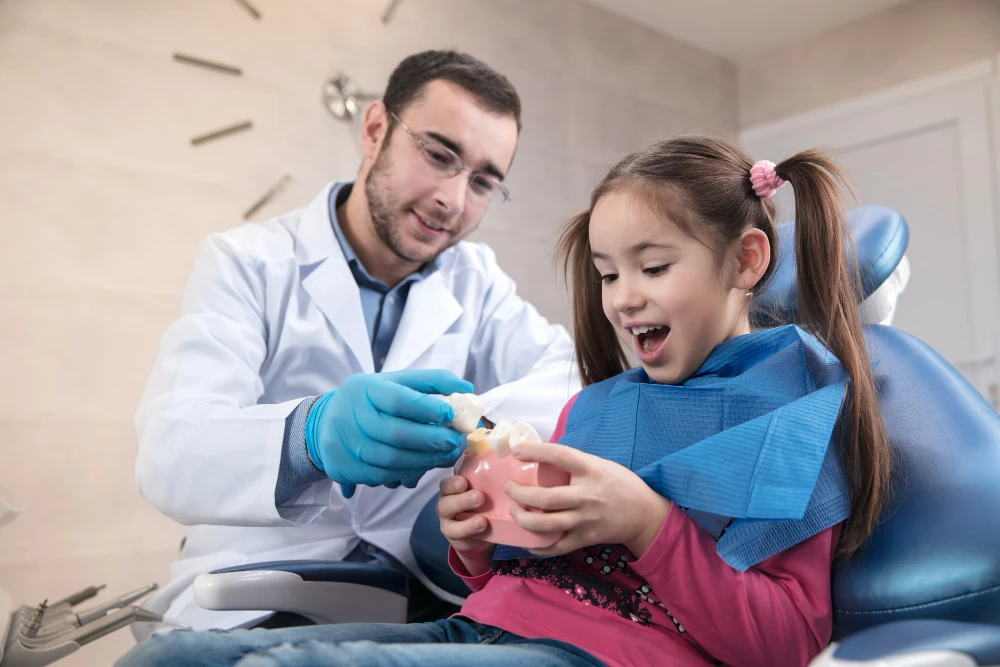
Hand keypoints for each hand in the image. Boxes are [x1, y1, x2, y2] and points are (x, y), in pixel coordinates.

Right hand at [306, 369, 473, 497]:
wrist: (325, 423)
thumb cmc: (372, 399)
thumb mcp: (395, 382)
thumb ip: (431, 382)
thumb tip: (467, 389)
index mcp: (365, 388)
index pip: (397, 399)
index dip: (426, 408)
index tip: (450, 413)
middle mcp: (350, 415)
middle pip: (396, 433)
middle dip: (431, 440)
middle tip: (455, 442)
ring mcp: (345, 444)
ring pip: (391, 459)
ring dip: (424, 461)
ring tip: (445, 455)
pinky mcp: (344, 467)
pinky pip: (383, 475)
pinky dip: (407, 473)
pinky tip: (423, 467)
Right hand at [436, 474, 494, 575]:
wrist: (480, 530)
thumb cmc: (481, 501)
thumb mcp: (482, 488)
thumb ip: (485, 477)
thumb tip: (497, 456)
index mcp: (450, 490)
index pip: (446, 484)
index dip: (453, 483)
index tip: (464, 482)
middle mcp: (445, 506)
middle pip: (446, 504)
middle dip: (462, 500)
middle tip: (479, 497)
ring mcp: (448, 524)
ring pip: (451, 525)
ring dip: (467, 523)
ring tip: (482, 521)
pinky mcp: (455, 539)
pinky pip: (460, 539)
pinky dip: (470, 535)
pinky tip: (482, 531)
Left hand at [505, 442, 671, 557]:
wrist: (644, 514)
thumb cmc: (619, 484)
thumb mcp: (600, 465)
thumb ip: (575, 462)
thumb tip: (542, 456)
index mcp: (591, 470)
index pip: (559, 456)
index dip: (535, 451)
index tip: (516, 450)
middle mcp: (587, 495)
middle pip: (546, 497)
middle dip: (520, 493)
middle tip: (509, 488)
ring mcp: (585, 519)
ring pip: (547, 524)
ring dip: (524, 519)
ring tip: (514, 512)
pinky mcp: (585, 538)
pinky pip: (556, 546)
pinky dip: (538, 546)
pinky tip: (527, 540)